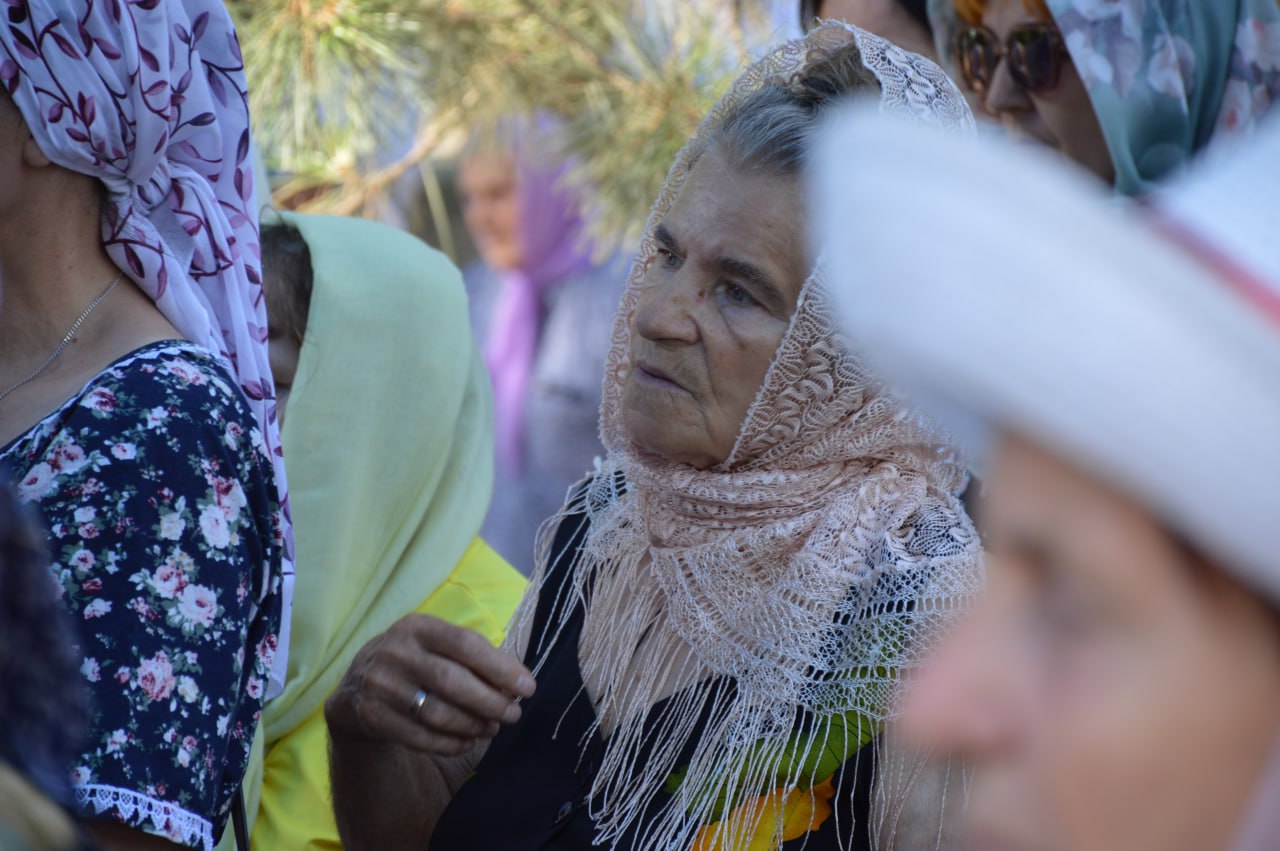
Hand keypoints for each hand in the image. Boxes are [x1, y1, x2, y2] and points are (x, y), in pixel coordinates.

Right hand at [325, 614, 535, 756]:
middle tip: (513, 714)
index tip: (527, 687)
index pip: (465, 644)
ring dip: (473, 725)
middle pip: (452, 681)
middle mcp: (395, 652)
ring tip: (492, 728)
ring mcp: (380, 685)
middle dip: (490, 702)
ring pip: (437, 713)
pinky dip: (451, 743)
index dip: (501, 667)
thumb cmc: (416, 662)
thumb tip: (518, 683)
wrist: (358, 687)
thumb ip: (475, 657)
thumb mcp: (436, 645)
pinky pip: (420, 737)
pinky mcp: (372, 716)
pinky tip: (468, 741)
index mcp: (417, 627)